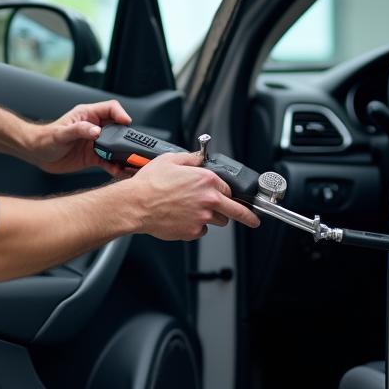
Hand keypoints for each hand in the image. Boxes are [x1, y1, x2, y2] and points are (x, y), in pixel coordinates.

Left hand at [30, 100, 131, 175]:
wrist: (36, 154)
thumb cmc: (45, 138)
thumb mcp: (61, 133)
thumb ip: (79, 130)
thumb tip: (96, 130)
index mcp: (88, 115)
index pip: (110, 109)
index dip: (121, 114)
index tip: (126, 123)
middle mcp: (94, 128)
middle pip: (118, 128)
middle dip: (126, 137)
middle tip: (131, 146)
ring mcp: (95, 143)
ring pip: (116, 146)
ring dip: (122, 154)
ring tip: (128, 161)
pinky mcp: (93, 156)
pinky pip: (109, 160)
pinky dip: (115, 166)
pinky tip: (117, 171)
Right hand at [122, 151, 260, 239]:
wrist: (135, 204)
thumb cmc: (149, 184)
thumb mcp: (171, 160)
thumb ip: (191, 159)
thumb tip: (200, 157)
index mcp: (207, 181)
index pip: (229, 189)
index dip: (228, 192)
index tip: (235, 197)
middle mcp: (208, 200)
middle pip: (235, 211)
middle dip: (246, 215)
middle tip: (253, 219)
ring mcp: (201, 218)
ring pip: (218, 222)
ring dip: (212, 217)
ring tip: (194, 210)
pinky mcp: (192, 232)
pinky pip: (201, 231)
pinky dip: (195, 227)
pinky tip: (182, 218)